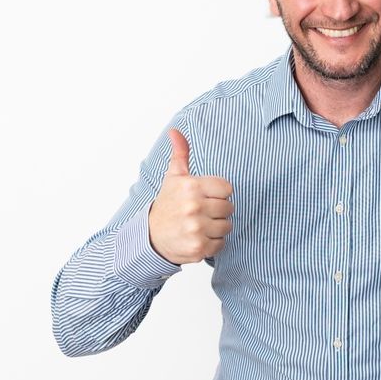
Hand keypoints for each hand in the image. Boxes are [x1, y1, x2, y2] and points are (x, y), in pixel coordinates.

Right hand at [147, 129, 233, 263]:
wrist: (151, 237)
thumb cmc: (167, 204)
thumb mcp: (173, 177)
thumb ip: (180, 154)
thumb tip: (175, 131)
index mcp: (191, 186)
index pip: (227, 188)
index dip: (218, 193)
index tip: (206, 196)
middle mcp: (193, 207)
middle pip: (229, 207)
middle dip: (218, 210)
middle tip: (202, 212)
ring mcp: (196, 228)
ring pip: (227, 226)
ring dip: (217, 227)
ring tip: (200, 225)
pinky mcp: (199, 247)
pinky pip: (221, 243)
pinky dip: (213, 243)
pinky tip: (199, 237)